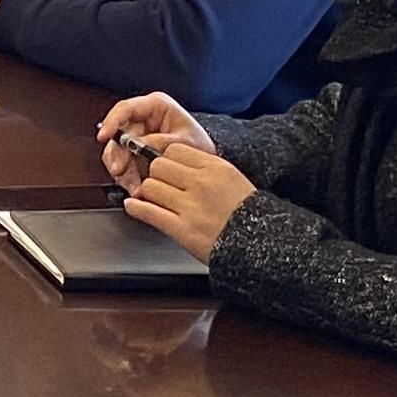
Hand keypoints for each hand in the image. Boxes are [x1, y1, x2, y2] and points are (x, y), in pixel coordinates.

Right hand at [98, 92, 209, 187]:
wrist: (205, 164)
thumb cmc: (199, 145)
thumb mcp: (187, 141)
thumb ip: (164, 141)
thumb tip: (140, 144)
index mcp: (155, 106)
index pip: (125, 108)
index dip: (111, 121)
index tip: (104, 135)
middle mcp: (141, 120)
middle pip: (118, 134)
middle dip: (118, 155)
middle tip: (120, 170)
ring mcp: (135, 137)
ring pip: (116, 153)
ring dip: (122, 171)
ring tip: (134, 186)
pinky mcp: (134, 155)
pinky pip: (123, 166)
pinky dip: (127, 178)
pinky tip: (135, 187)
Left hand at [120, 140, 258, 261]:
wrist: (262, 246)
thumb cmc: (248, 215)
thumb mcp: (232, 180)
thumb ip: (204, 168)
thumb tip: (173, 160)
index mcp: (216, 168)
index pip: (174, 150)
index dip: (168, 159)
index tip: (167, 167)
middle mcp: (202, 184)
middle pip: (158, 166)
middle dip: (156, 175)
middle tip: (161, 185)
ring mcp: (191, 207)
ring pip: (150, 187)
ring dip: (149, 193)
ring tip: (156, 200)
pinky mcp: (182, 230)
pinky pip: (148, 212)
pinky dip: (136, 208)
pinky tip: (133, 206)